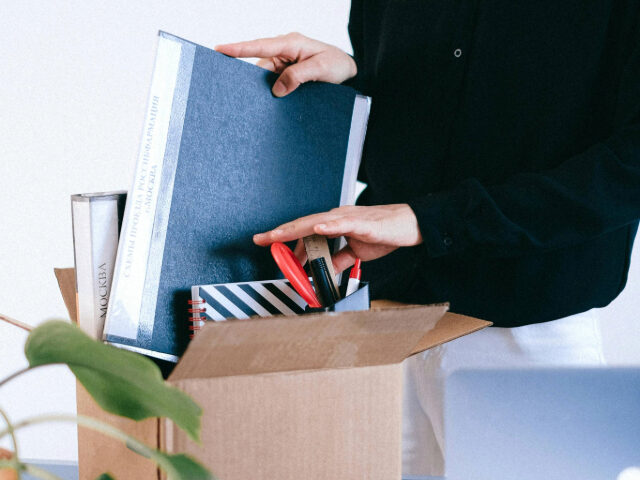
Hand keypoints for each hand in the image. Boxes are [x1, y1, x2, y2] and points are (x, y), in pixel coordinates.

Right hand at [216, 32, 356, 96]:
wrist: (348, 70)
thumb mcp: (321, 69)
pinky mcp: (287, 75)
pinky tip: (268, 105)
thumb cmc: (337, 64)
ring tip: (257, 106)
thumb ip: (299, 76)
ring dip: (262, 91)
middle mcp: (284, 52)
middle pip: (259, 66)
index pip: (260, 46)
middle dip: (248, 79)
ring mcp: (284, 64)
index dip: (239, 48)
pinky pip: (273, 84)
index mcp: (290, 43)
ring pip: (265, 78)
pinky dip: (270, 94)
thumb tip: (277, 90)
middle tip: (235, 93)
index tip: (220, 49)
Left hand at [253, 204, 423, 272]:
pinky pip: (342, 223)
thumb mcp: (357, 251)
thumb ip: (339, 259)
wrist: (409, 224)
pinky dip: (327, 226)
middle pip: (302, 224)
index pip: (304, 230)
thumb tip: (323, 270)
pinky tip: (316, 228)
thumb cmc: (385, 233)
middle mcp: (337, 217)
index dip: (284, 236)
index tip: (265, 241)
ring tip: (277, 235)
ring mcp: (348, 218)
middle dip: (280, 232)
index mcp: (334, 224)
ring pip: (315, 222)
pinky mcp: (362, 223)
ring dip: (295, 229)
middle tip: (260, 239)